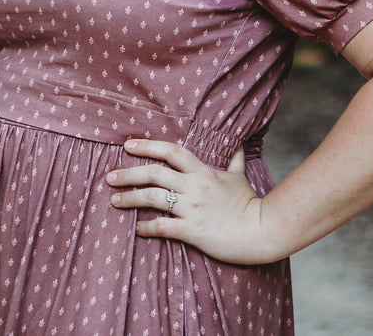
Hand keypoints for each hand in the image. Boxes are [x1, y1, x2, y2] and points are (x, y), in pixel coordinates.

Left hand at [105, 139, 283, 264]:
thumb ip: (235, 160)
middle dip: (128, 173)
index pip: (171, 151)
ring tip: (114, 201)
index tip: (127, 145)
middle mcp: (194, 187)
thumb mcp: (240, 177)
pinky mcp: (193, 231)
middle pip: (154, 173)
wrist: (263, 230)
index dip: (147, 145)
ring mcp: (192, 208)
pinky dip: (147, 227)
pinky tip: (138, 228)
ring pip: (153, 198)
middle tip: (109, 177)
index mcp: (203, 172)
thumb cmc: (250, 204)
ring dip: (130, 198)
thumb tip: (238, 142)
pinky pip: (163, 227)